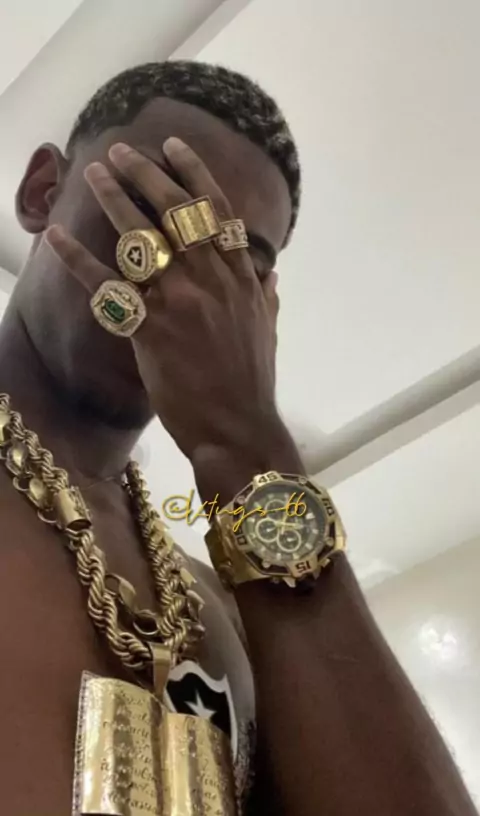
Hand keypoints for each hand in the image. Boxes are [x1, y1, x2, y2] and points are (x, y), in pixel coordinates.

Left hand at [46, 139, 301, 500]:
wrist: (240, 428)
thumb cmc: (253, 384)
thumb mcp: (268, 332)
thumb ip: (265, 297)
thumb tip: (270, 273)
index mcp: (240, 278)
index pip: (217, 212)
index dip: (194, 174)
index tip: (174, 147)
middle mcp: (211, 279)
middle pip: (176, 212)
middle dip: (147, 174)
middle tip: (120, 152)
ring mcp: (180, 301)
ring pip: (142, 237)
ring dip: (114, 199)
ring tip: (93, 173)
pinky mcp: (150, 329)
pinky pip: (108, 286)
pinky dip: (78, 258)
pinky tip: (56, 235)